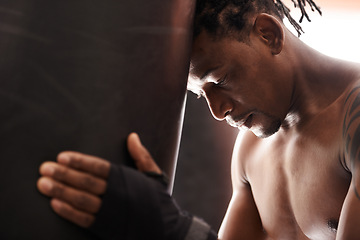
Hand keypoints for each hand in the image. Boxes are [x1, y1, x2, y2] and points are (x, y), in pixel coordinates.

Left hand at [37, 132, 160, 227]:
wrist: (166, 229)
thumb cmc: (158, 200)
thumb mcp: (153, 174)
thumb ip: (141, 155)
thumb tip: (132, 136)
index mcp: (125, 178)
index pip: (98, 167)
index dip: (79, 161)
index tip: (62, 157)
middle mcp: (116, 194)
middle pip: (85, 182)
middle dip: (63, 174)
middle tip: (44, 169)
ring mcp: (110, 211)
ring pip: (81, 199)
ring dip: (60, 191)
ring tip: (43, 184)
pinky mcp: (106, 227)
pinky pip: (84, 219)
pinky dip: (68, 212)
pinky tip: (54, 204)